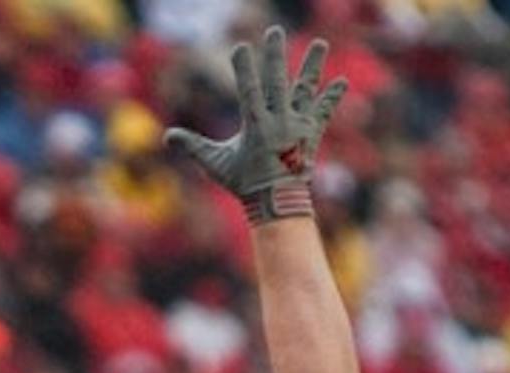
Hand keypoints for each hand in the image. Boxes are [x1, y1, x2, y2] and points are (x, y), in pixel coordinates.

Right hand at [165, 27, 345, 222]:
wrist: (276, 203)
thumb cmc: (244, 183)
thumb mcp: (216, 164)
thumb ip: (193, 146)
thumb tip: (167, 137)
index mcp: (255, 126)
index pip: (248, 90)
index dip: (244, 69)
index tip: (241, 48)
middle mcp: (278, 121)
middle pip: (276, 82)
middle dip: (275, 56)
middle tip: (274, 32)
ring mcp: (297, 126)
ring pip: (305, 90)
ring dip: (312, 66)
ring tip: (320, 43)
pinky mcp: (311, 133)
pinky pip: (323, 112)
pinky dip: (332, 98)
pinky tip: (341, 82)